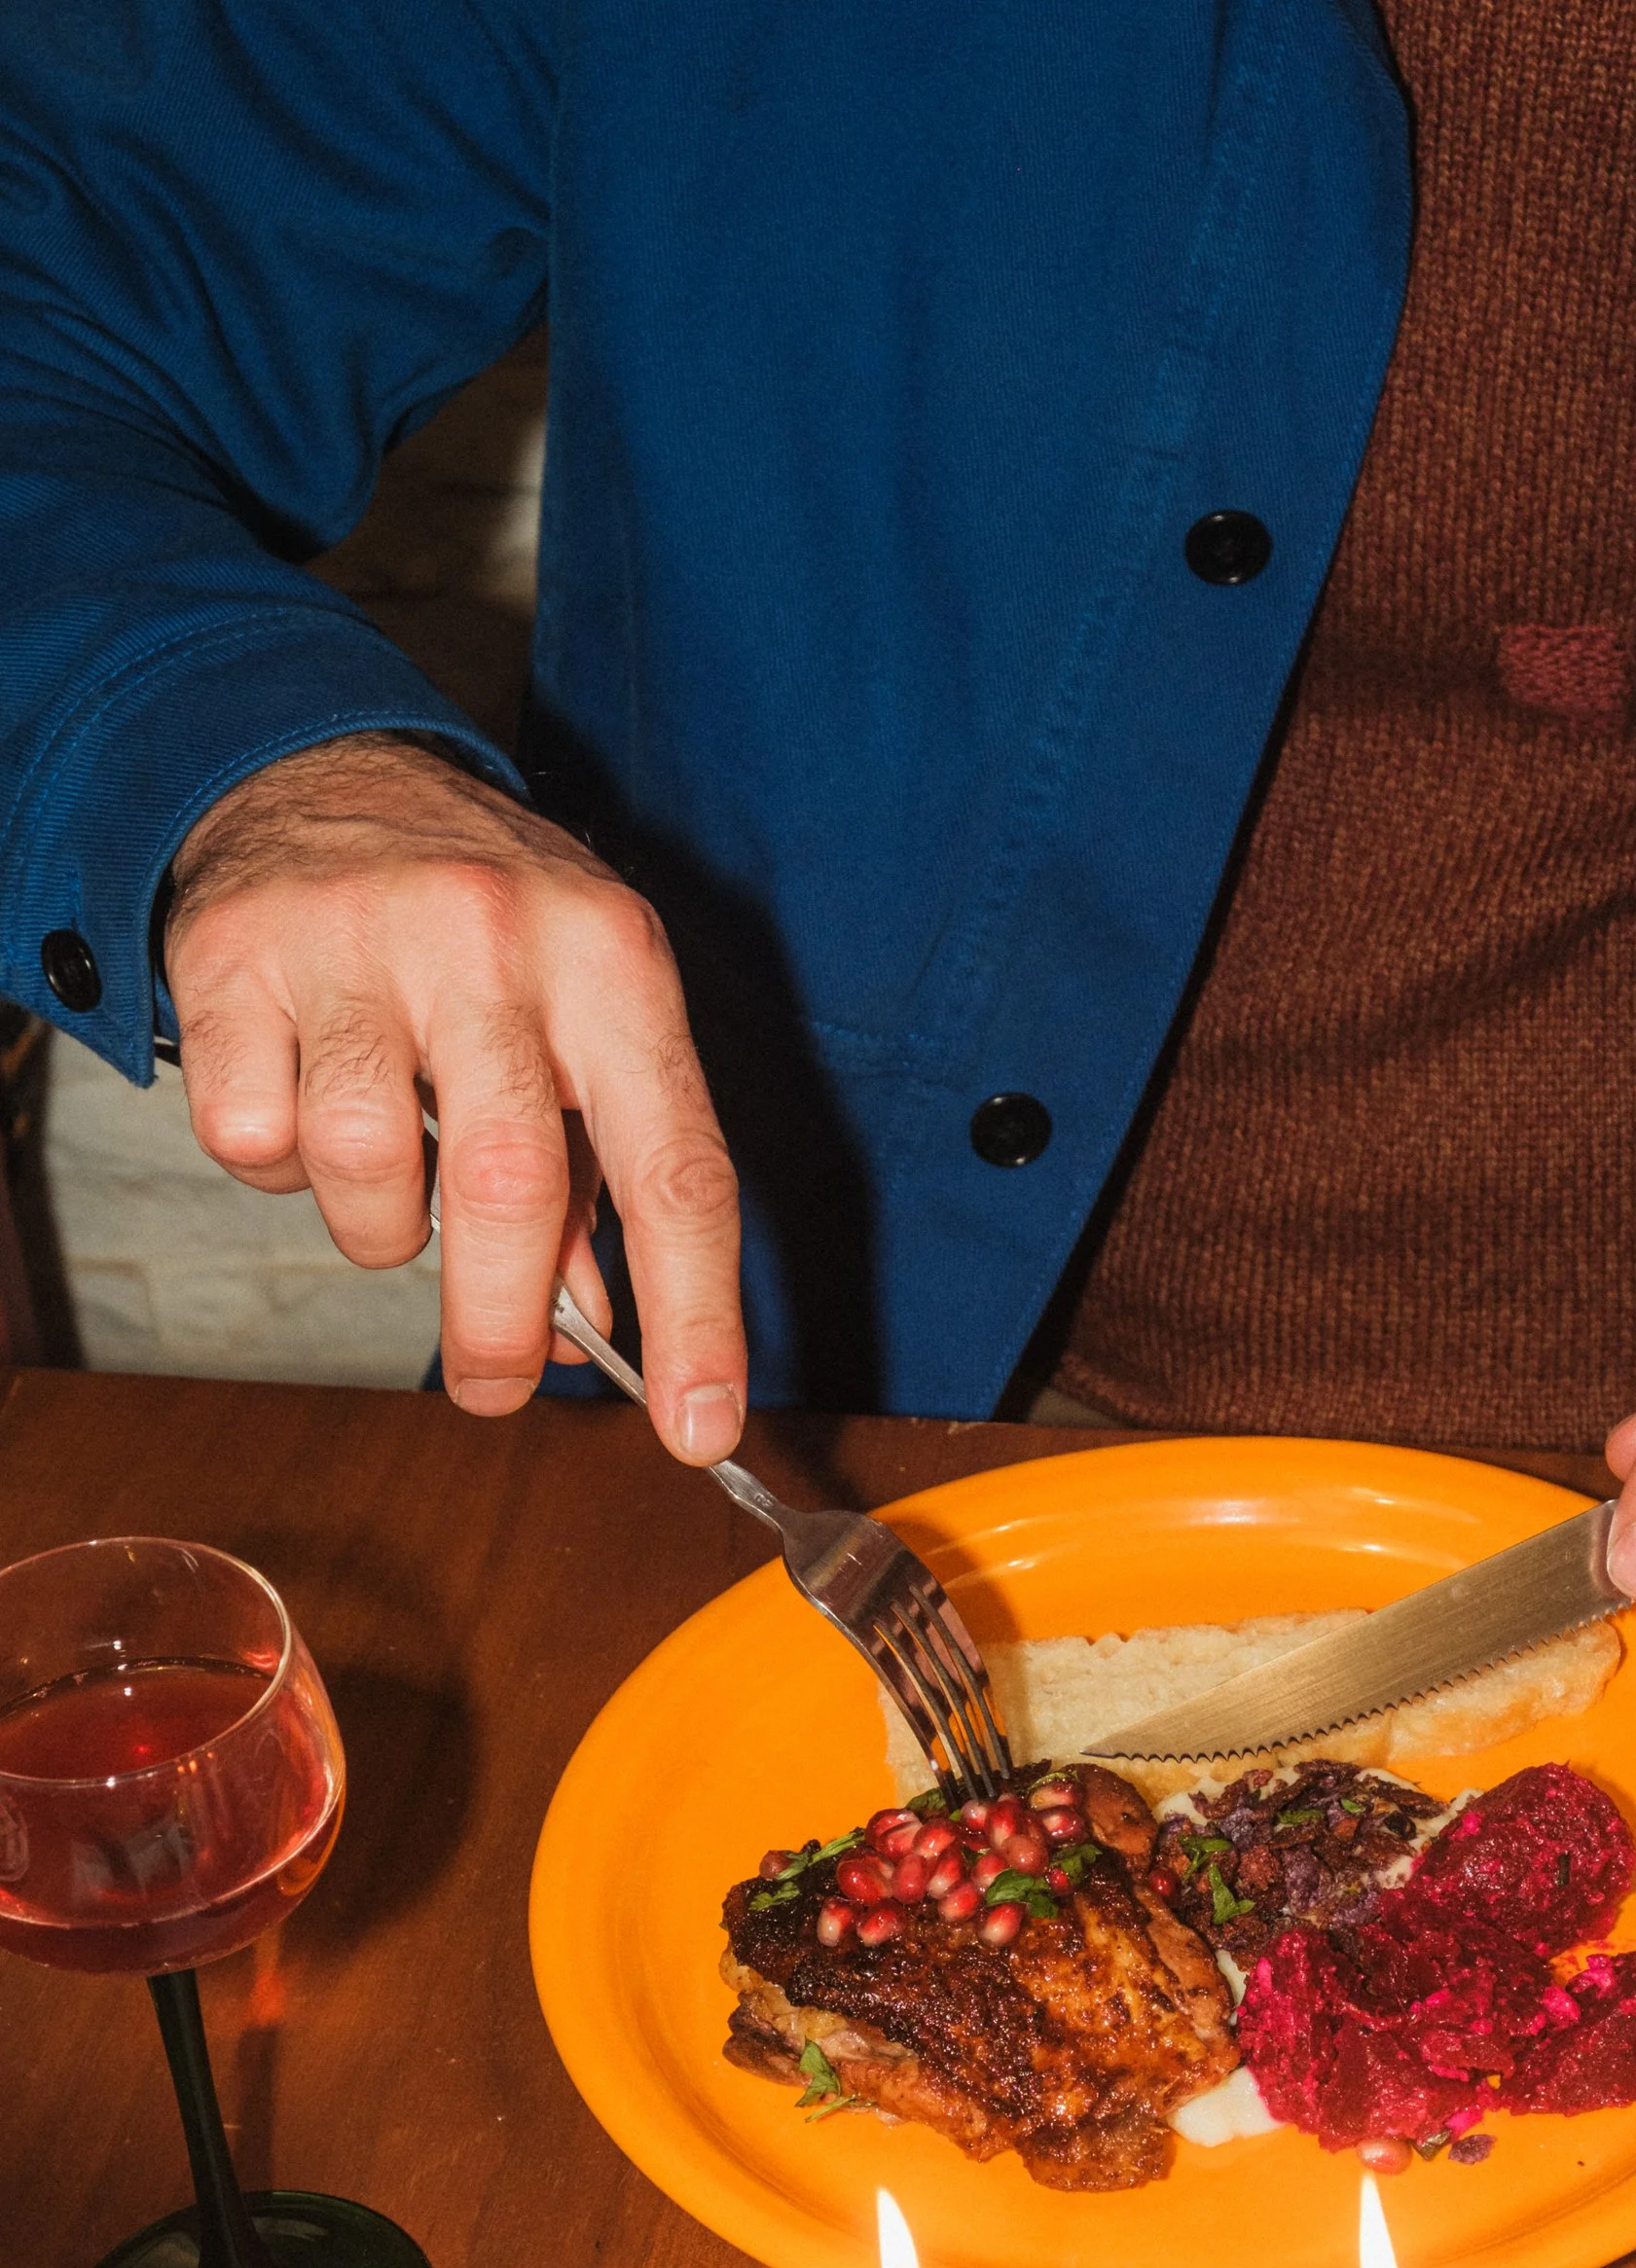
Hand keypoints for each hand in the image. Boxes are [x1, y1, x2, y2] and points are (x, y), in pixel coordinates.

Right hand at [164, 735, 746, 1458]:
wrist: (314, 768)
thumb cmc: (481, 926)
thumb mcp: (582, 1015)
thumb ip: (604, 1172)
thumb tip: (603, 1332)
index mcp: (615, 963)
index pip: (678, 1169)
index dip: (697, 1316)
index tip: (699, 1430)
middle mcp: (496, 939)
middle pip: (512, 1192)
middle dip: (502, 1327)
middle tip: (495, 1382)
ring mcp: (359, 940)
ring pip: (367, 1177)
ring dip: (378, 1227)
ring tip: (387, 1168)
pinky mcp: (236, 958)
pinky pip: (255, 1143)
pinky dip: (277, 1166)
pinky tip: (299, 1095)